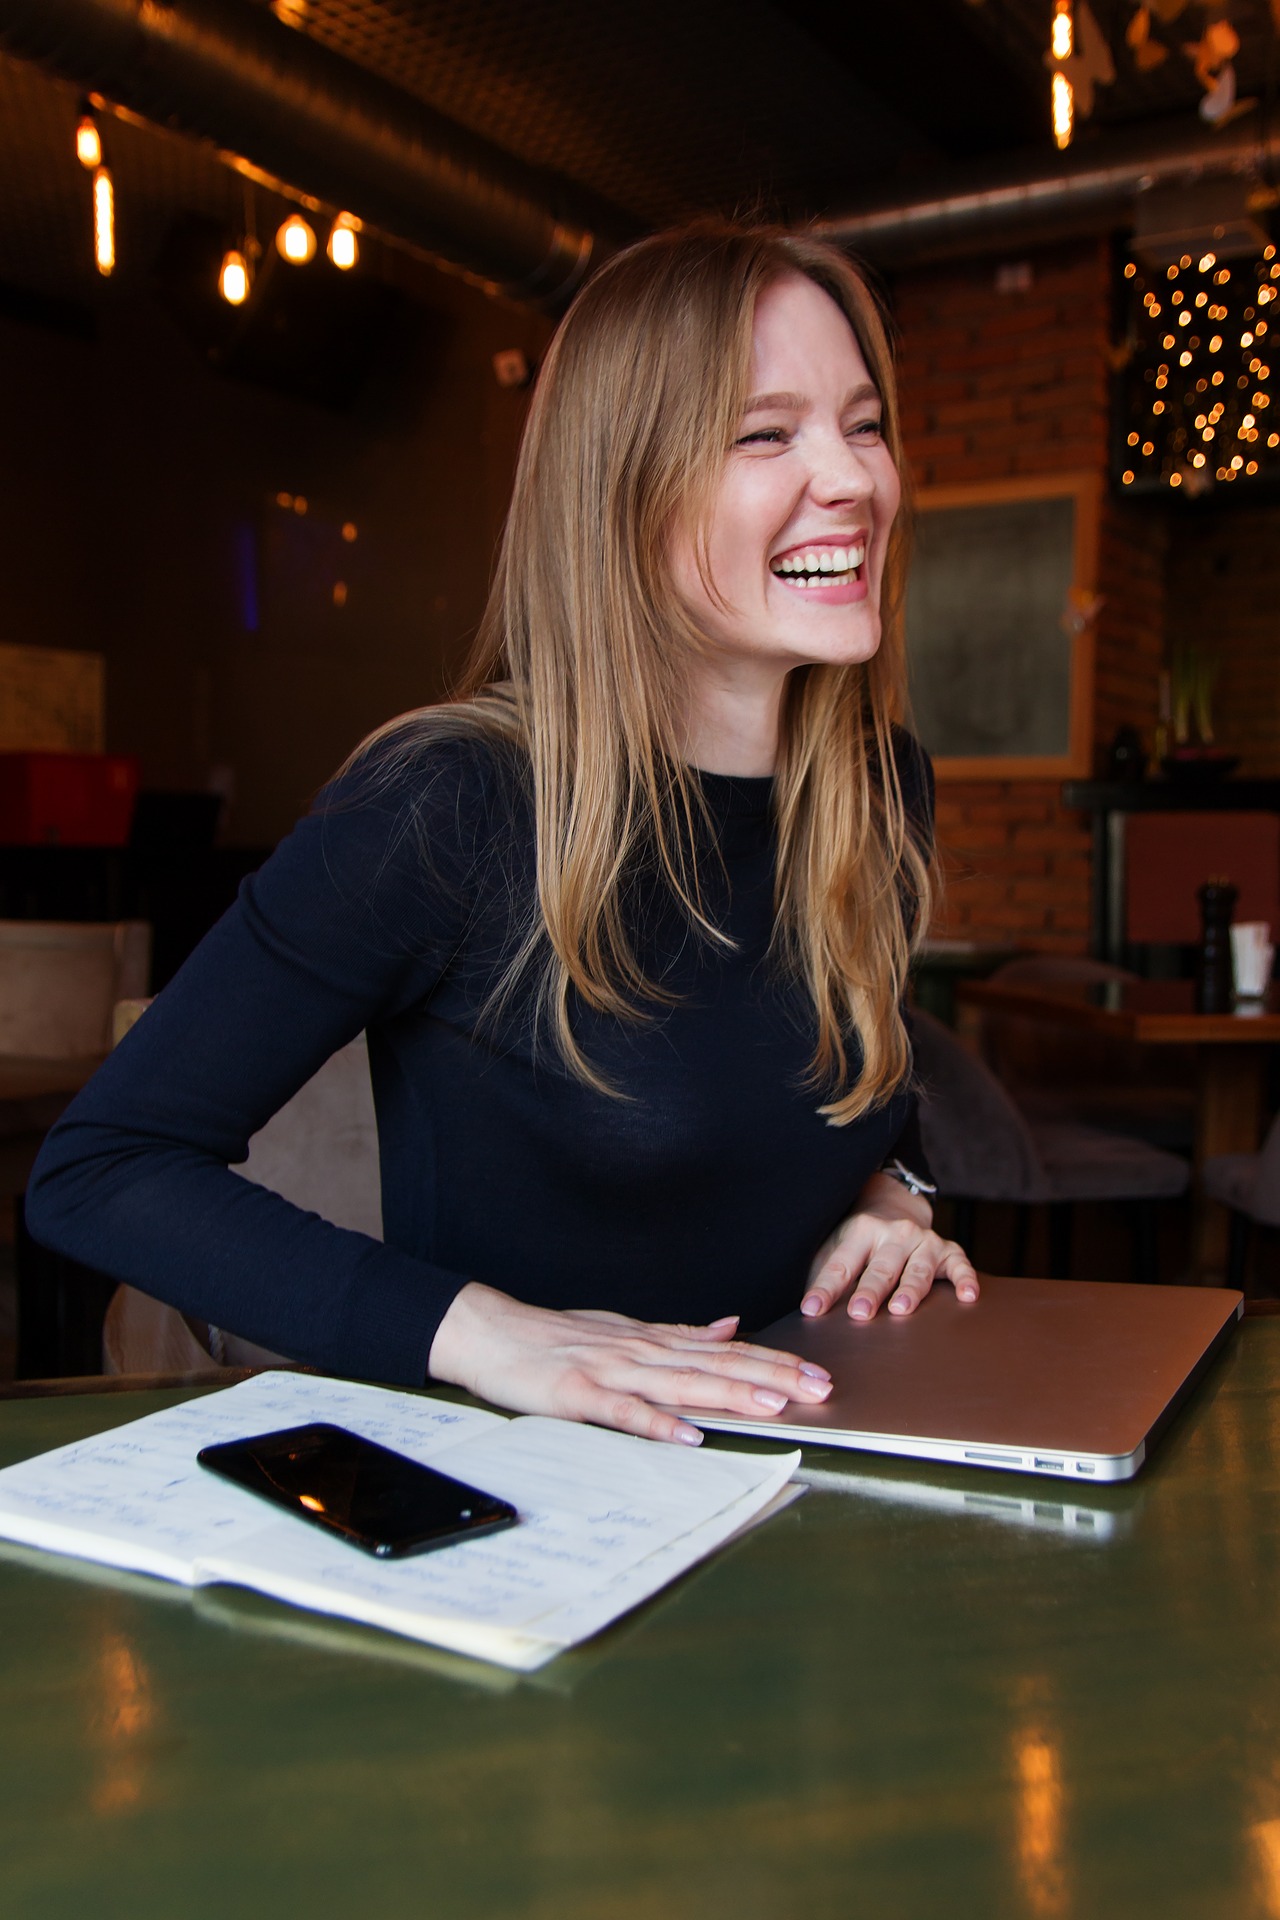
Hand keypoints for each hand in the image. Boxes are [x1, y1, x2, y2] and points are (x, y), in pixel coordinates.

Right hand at [427, 1282, 833, 1445]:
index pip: (726, 1353)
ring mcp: (611, 1371)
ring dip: (730, 1394)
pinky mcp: (579, 1394)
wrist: (491, 1332)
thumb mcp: (625, 1328)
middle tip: (819, 1389)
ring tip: (774, 1404)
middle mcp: (641, 1352)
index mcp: (653, 1341)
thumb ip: (679, 1333)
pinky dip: (657, 1423)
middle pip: (716, 1366)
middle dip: (771, 1378)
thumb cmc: (556, 1337)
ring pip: (681, 1384)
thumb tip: (731, 1326)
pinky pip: (624, 1412)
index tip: (818, 1374)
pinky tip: (689, 1433)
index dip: (774, 1363)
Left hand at [802, 1171, 977, 1323]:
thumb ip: (824, 1276)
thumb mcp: (837, 1248)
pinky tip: (967, 1296)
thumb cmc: (860, 1242)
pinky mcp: (948, 1250)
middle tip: (860, 1312)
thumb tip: (806, 1312)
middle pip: (881, 1267)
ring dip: (909, 1289)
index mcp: (860, 1232)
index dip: (825, 1289)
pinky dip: (965, 1279)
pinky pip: (959, 1265)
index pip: (841, 1265)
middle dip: (870, 1290)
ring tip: (900, 1309)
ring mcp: (924, 1241)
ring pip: (917, 1269)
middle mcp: (894, 1234)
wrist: (896, 1206)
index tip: (812, 1310)